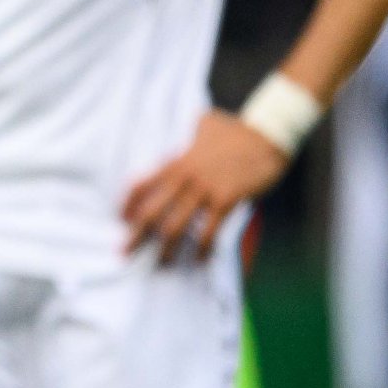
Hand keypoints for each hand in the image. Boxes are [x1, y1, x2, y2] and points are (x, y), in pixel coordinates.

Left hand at [119, 111, 287, 264]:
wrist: (268, 133)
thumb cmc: (237, 129)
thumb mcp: (205, 124)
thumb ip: (191, 132)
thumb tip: (191, 125)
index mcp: (175, 162)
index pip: (140, 185)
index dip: (127, 205)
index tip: (120, 220)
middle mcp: (184, 178)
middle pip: (150, 212)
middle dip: (136, 235)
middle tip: (124, 253)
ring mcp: (204, 190)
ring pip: (175, 226)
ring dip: (166, 249)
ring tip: (161, 264)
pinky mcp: (226, 200)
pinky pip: (209, 231)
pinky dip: (202, 249)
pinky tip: (199, 260)